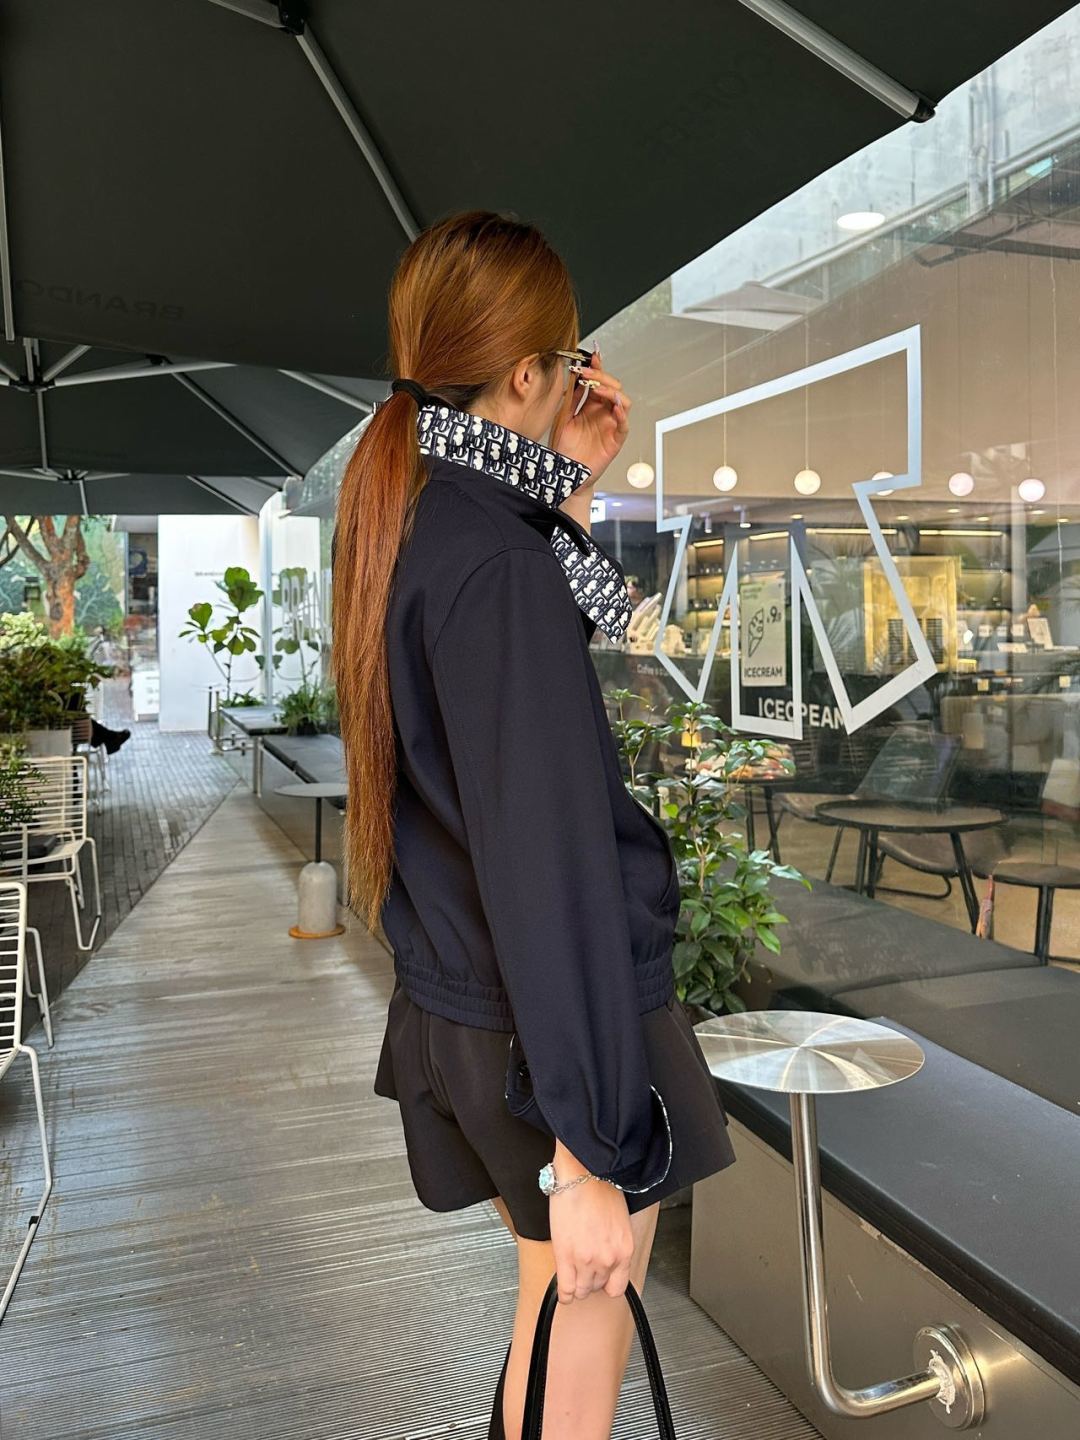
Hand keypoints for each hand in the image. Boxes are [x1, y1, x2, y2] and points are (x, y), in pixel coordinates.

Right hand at [547, 1147, 633, 1302]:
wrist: (583, 1173)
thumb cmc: (601, 1188)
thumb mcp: (619, 1220)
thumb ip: (614, 1243)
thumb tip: (605, 1253)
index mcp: (624, 1250)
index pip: (617, 1287)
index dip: (606, 1283)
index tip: (600, 1279)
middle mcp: (608, 1259)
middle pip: (597, 1287)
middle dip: (590, 1279)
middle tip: (584, 1268)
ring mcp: (587, 1261)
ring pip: (581, 1290)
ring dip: (577, 1284)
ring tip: (572, 1273)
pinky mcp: (566, 1256)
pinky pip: (565, 1288)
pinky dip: (564, 1292)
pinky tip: (563, 1288)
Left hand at [551, 345, 631, 483]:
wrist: (564, 474)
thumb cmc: (564, 450)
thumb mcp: (562, 419)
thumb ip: (570, 399)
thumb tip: (573, 376)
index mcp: (590, 407)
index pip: (598, 383)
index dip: (597, 369)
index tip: (591, 358)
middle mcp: (602, 414)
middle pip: (612, 388)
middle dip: (602, 378)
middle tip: (588, 374)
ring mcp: (610, 426)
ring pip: (623, 402)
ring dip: (613, 392)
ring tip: (599, 389)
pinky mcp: (615, 441)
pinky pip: (623, 425)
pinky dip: (622, 415)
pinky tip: (615, 406)